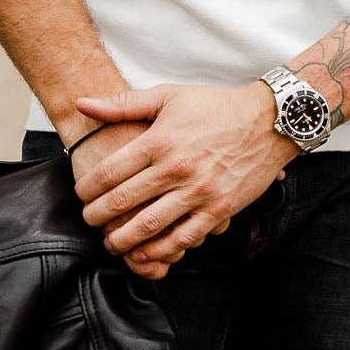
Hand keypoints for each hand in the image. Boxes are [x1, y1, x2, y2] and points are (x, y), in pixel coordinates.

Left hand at [70, 81, 294, 275]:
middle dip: (98, 217)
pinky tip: (146, 252)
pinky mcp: (220, 208)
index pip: (110, 171)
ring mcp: (199, 191)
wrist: (269, 121)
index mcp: (160, 140)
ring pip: (150, 225)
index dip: (88, 188)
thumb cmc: (216, 107)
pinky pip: (185, 237)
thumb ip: (123, 103)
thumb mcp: (169, 96)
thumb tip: (82, 103)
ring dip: (123, 239)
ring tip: (111, 243)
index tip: (81, 194)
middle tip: (88, 221)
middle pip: (123, 201)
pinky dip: (161, 250)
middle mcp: (177, 167)